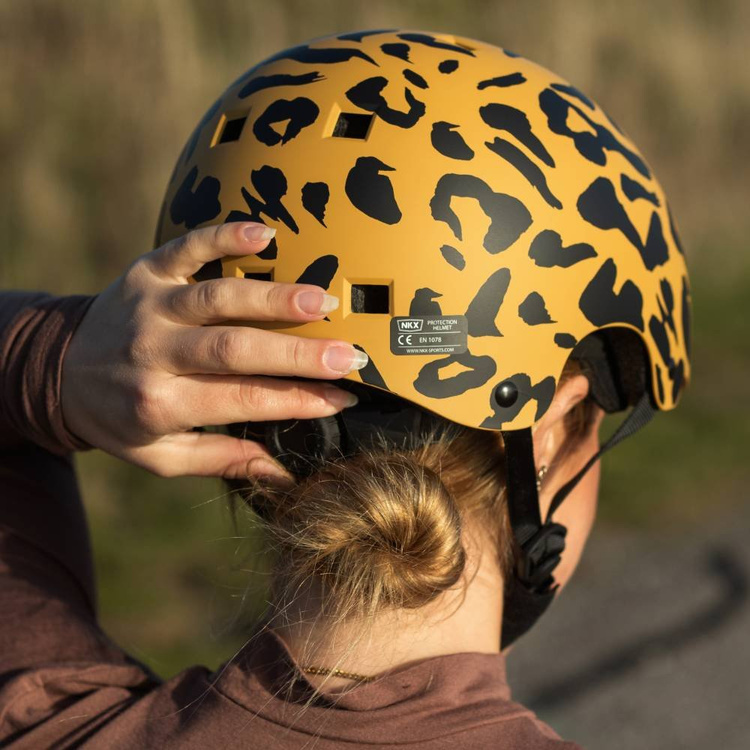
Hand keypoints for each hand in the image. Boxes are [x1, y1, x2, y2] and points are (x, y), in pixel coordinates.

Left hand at [61, 222, 365, 479]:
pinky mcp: (145, 272)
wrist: (61, 372)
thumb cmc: (123, 420)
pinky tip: (265, 235)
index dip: (297, 400)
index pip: (243, 401)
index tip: (342, 398)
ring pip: (217, 298)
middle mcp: (154, 353)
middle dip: (298, 353)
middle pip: (236, 350)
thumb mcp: (163, 456)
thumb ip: (222, 460)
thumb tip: (283, 476)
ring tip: (323, 299)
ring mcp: (149, 307)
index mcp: (161, 405)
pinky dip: (222, 238)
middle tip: (349, 355)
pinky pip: (185, 248)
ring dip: (273, 298)